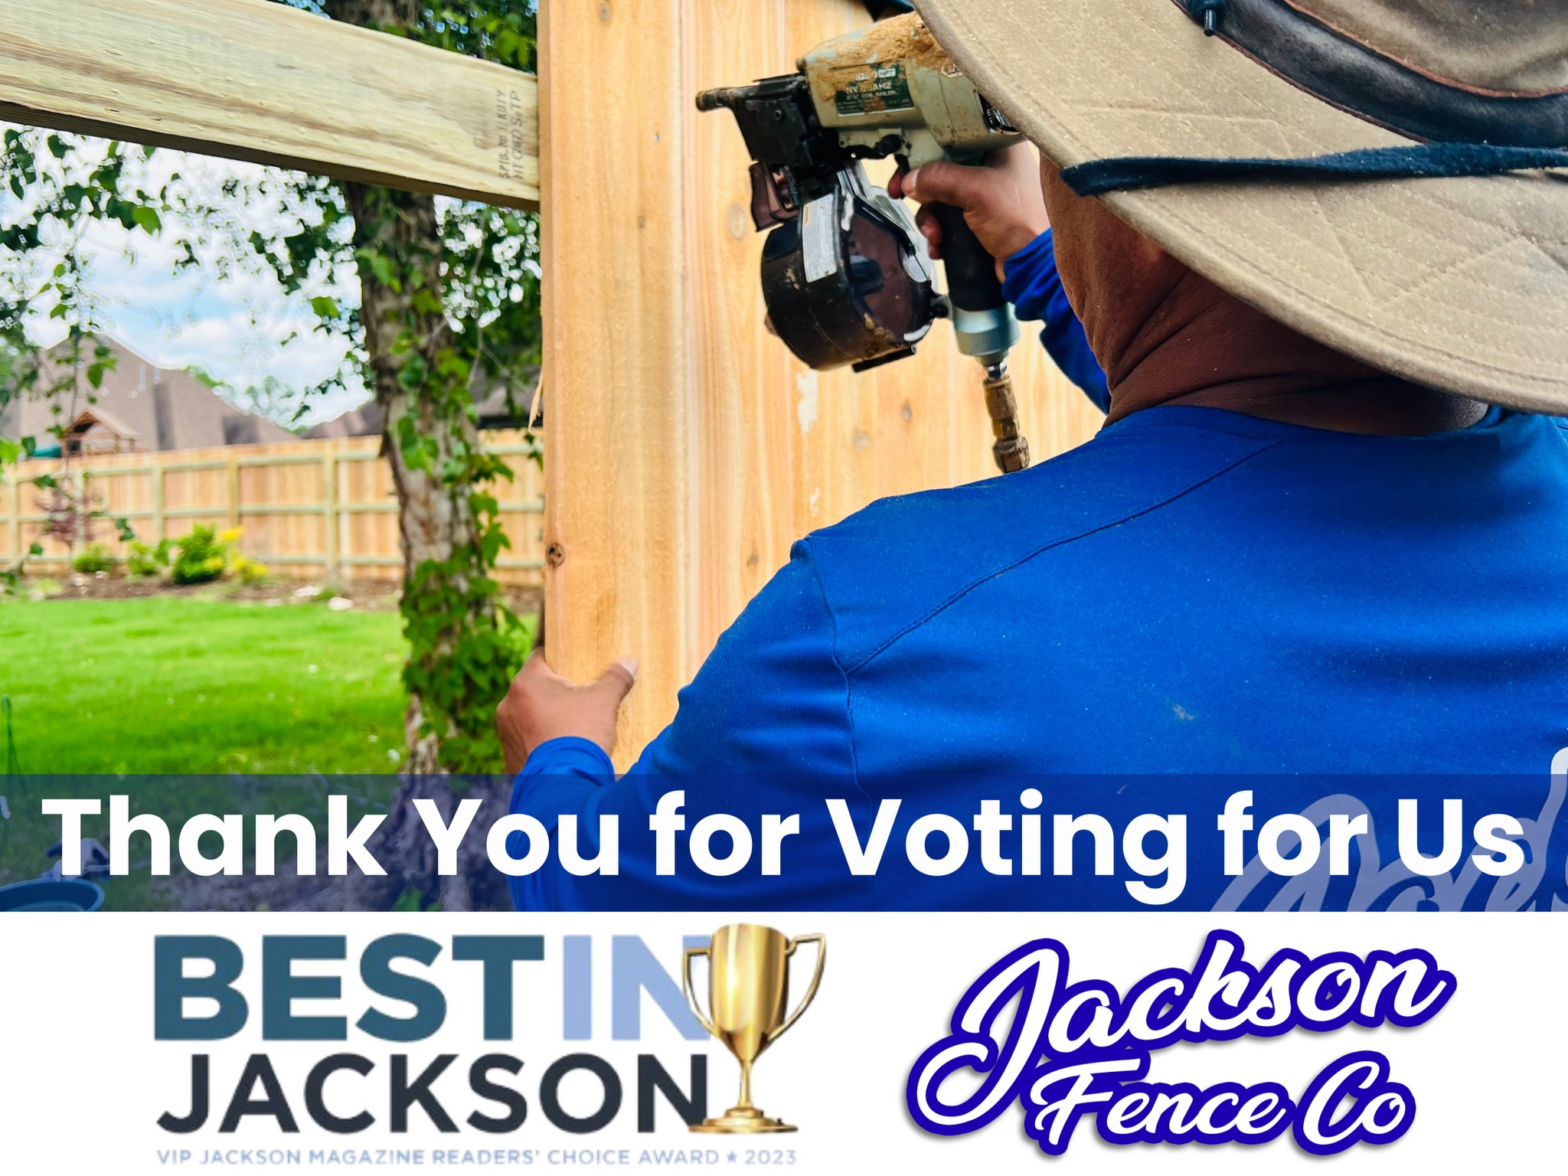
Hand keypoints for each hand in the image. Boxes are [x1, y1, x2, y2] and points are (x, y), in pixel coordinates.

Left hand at [496, 648, 638, 774]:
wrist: (564, 787)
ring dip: (544, 717)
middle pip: (533, 688)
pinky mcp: (509, 758)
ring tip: (570, 726)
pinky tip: (560, 748)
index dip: (559, 658)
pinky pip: (525, 742)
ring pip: (526, 716)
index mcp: (526, 684)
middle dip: (553, 692)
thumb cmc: (580, 737)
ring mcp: (505, 734)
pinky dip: (539, 742)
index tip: (574, 664)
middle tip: (577, 698)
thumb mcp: (604, 702)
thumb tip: (629, 662)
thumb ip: (615, 678)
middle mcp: (508, 706)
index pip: (539, 656)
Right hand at [891, 143, 1049, 279]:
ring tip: (935, 236)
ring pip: (942, 197)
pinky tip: (940, 246)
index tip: (905, 167)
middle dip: (924, 193)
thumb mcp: (975, 191)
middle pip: (942, 169)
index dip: (925, 151)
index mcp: (999, 147)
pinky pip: (949, 219)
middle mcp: (992, 166)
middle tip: (903, 198)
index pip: (952, 138)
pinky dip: (939, 232)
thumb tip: (909, 180)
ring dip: (930, 218)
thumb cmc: (1018, 219)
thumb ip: (939, 179)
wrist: (1034, 265)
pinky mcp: (981, 218)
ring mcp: (986, 194)